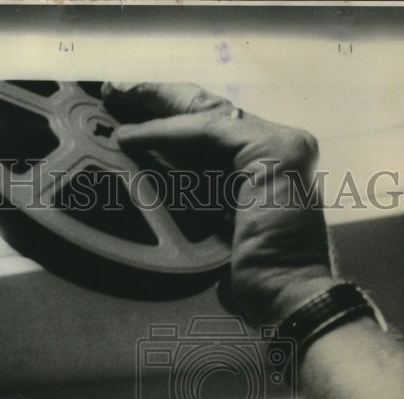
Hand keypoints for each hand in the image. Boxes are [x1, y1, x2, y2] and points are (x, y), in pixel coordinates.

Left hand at [102, 82, 334, 325]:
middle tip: (114, 93)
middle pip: (207, 114)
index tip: (126, 122)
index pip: (209, 134)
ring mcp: (280, 146)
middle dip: (158, 100)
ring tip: (115, 99)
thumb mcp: (213, 239)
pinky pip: (206, 132)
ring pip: (205, 113)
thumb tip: (148, 203)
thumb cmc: (256, 286)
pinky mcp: (273, 150)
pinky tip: (133, 136)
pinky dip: (166, 132)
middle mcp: (276, 151)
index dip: (167, 123)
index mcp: (262, 171)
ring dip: (155, 105)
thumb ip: (194, 210)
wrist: (289, 300)